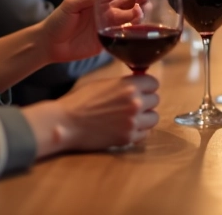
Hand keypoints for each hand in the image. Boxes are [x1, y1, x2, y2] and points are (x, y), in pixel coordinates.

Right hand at [26, 74, 160, 156]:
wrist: (66, 123)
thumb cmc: (80, 101)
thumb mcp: (103, 83)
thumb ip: (124, 83)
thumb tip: (138, 85)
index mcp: (129, 86)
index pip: (153, 83)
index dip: (146, 86)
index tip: (140, 90)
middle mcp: (135, 103)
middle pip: (155, 100)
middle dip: (146, 101)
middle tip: (131, 105)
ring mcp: (133, 122)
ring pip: (154, 118)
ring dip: (145, 117)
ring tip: (130, 117)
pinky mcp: (128, 138)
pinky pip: (145, 134)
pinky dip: (138, 132)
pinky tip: (125, 128)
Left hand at [41, 0, 146, 63]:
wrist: (48, 44)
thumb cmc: (57, 20)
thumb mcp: (71, 4)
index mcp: (101, 2)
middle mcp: (108, 14)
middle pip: (130, 8)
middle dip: (141, 4)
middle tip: (145, 2)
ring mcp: (109, 29)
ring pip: (129, 23)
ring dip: (138, 18)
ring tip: (140, 14)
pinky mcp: (107, 43)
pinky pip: (123, 39)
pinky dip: (132, 36)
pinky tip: (139, 33)